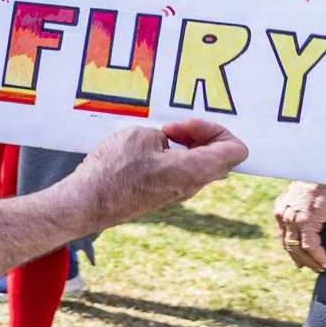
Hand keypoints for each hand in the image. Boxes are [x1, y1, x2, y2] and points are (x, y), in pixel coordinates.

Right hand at [73, 120, 248, 228]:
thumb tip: (164, 143)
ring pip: (197, 164)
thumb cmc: (116, 169)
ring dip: (182, 145)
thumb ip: (165, 136)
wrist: (89, 201)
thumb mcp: (143, 135)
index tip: (186, 125)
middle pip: (217, 156)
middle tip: (170, 128)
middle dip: (198, 135)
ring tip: (155, 137)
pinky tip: (144, 149)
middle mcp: (193, 185)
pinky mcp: (159, 194)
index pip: (236, 150)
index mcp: (197, 170)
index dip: (216, 129)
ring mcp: (176, 192)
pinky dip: (168, 155)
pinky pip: (177, 171)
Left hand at [274, 181, 325, 271]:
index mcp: (282, 209)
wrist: (324, 171)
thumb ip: (303, 211)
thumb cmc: (320, 181)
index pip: (284, 235)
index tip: (300, 260)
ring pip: (298, 248)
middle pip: (288, 244)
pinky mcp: (306, 221)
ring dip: (311, 261)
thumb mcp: (306, 198)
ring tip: (322, 268)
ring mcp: (293, 219)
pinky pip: (311, 245)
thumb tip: (313, 223)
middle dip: (301, 259)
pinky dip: (319, 256)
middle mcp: (283, 215)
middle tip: (313, 268)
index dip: (292, 250)